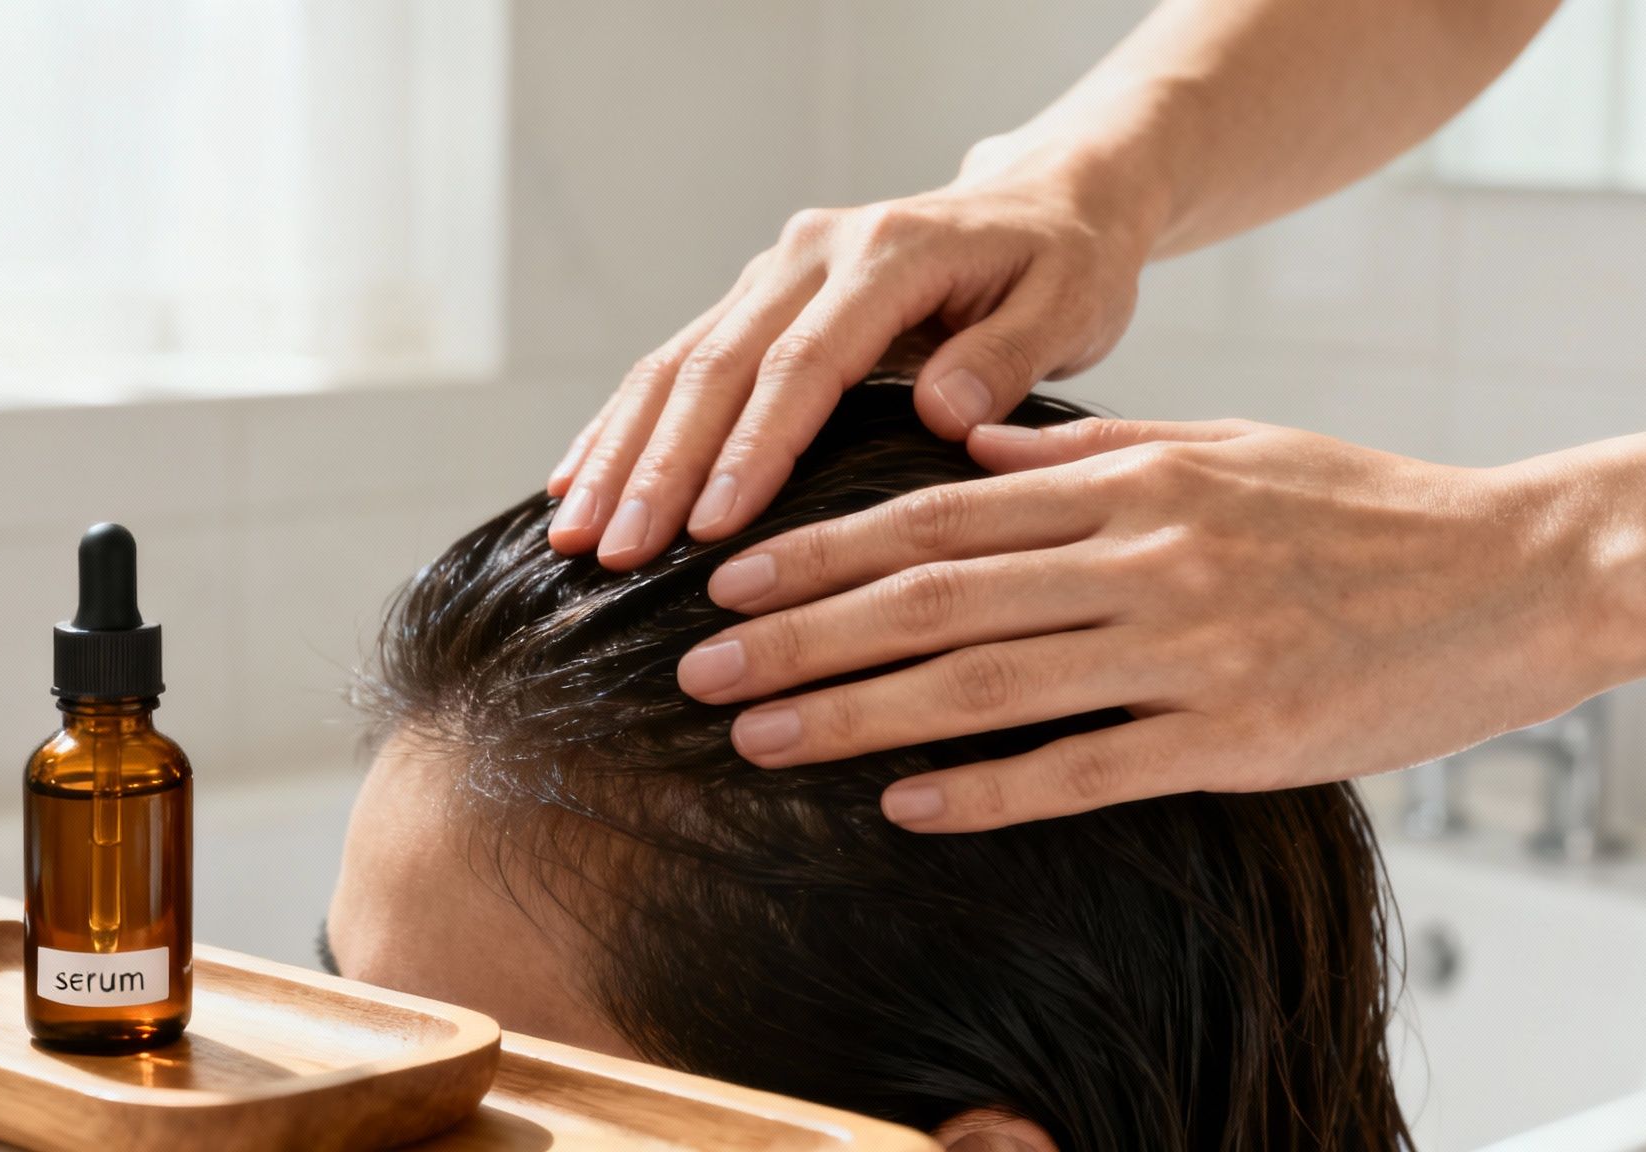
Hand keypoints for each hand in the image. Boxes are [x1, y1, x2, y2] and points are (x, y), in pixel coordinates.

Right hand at [545, 132, 1159, 568]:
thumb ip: (1010, 355)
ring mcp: (773, 273)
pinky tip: (577, 485)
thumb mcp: (1071, 302)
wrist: (1041, 202)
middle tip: (614, 553)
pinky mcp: (756, 299)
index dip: (751, 448)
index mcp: (886, 254)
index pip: (802, 363)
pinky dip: (623, 425)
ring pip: (676, 363)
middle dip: (657, 466)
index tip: (710, 530)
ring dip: (620, 451)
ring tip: (574, 535)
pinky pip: (675, 363)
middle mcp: (811, 253)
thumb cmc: (1063, 264)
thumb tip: (942, 413)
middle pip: (716, 365)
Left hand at [675, 417, 1610, 830]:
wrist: (1521, 571)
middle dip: (803, 634)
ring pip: (987, 682)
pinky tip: (905, 806)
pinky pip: (1085, 768)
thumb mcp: (1227, 443)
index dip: (824, 547)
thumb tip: (971, 441)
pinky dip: (988, 788)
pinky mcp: (1238, 740)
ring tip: (764, 736)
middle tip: (700, 666)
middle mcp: (1145, 556)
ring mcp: (1190, 650)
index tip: (735, 574)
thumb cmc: (1365, 507)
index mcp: (1134, 481)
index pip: (940, 513)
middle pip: (935, 598)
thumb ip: (1095, 447)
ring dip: (860, 713)